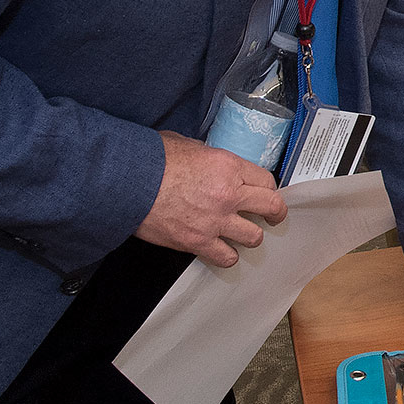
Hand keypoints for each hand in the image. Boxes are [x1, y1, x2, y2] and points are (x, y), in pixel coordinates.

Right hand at [134, 131, 287, 267]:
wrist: (127, 183)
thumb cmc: (152, 161)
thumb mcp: (188, 145)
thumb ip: (209, 157)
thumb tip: (212, 163)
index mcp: (229, 166)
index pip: (267, 180)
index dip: (268, 188)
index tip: (265, 193)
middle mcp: (229, 194)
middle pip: (271, 207)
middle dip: (275, 213)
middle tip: (274, 216)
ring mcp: (216, 221)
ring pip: (254, 237)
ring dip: (251, 235)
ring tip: (244, 235)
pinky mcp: (198, 242)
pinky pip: (226, 257)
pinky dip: (227, 256)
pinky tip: (223, 251)